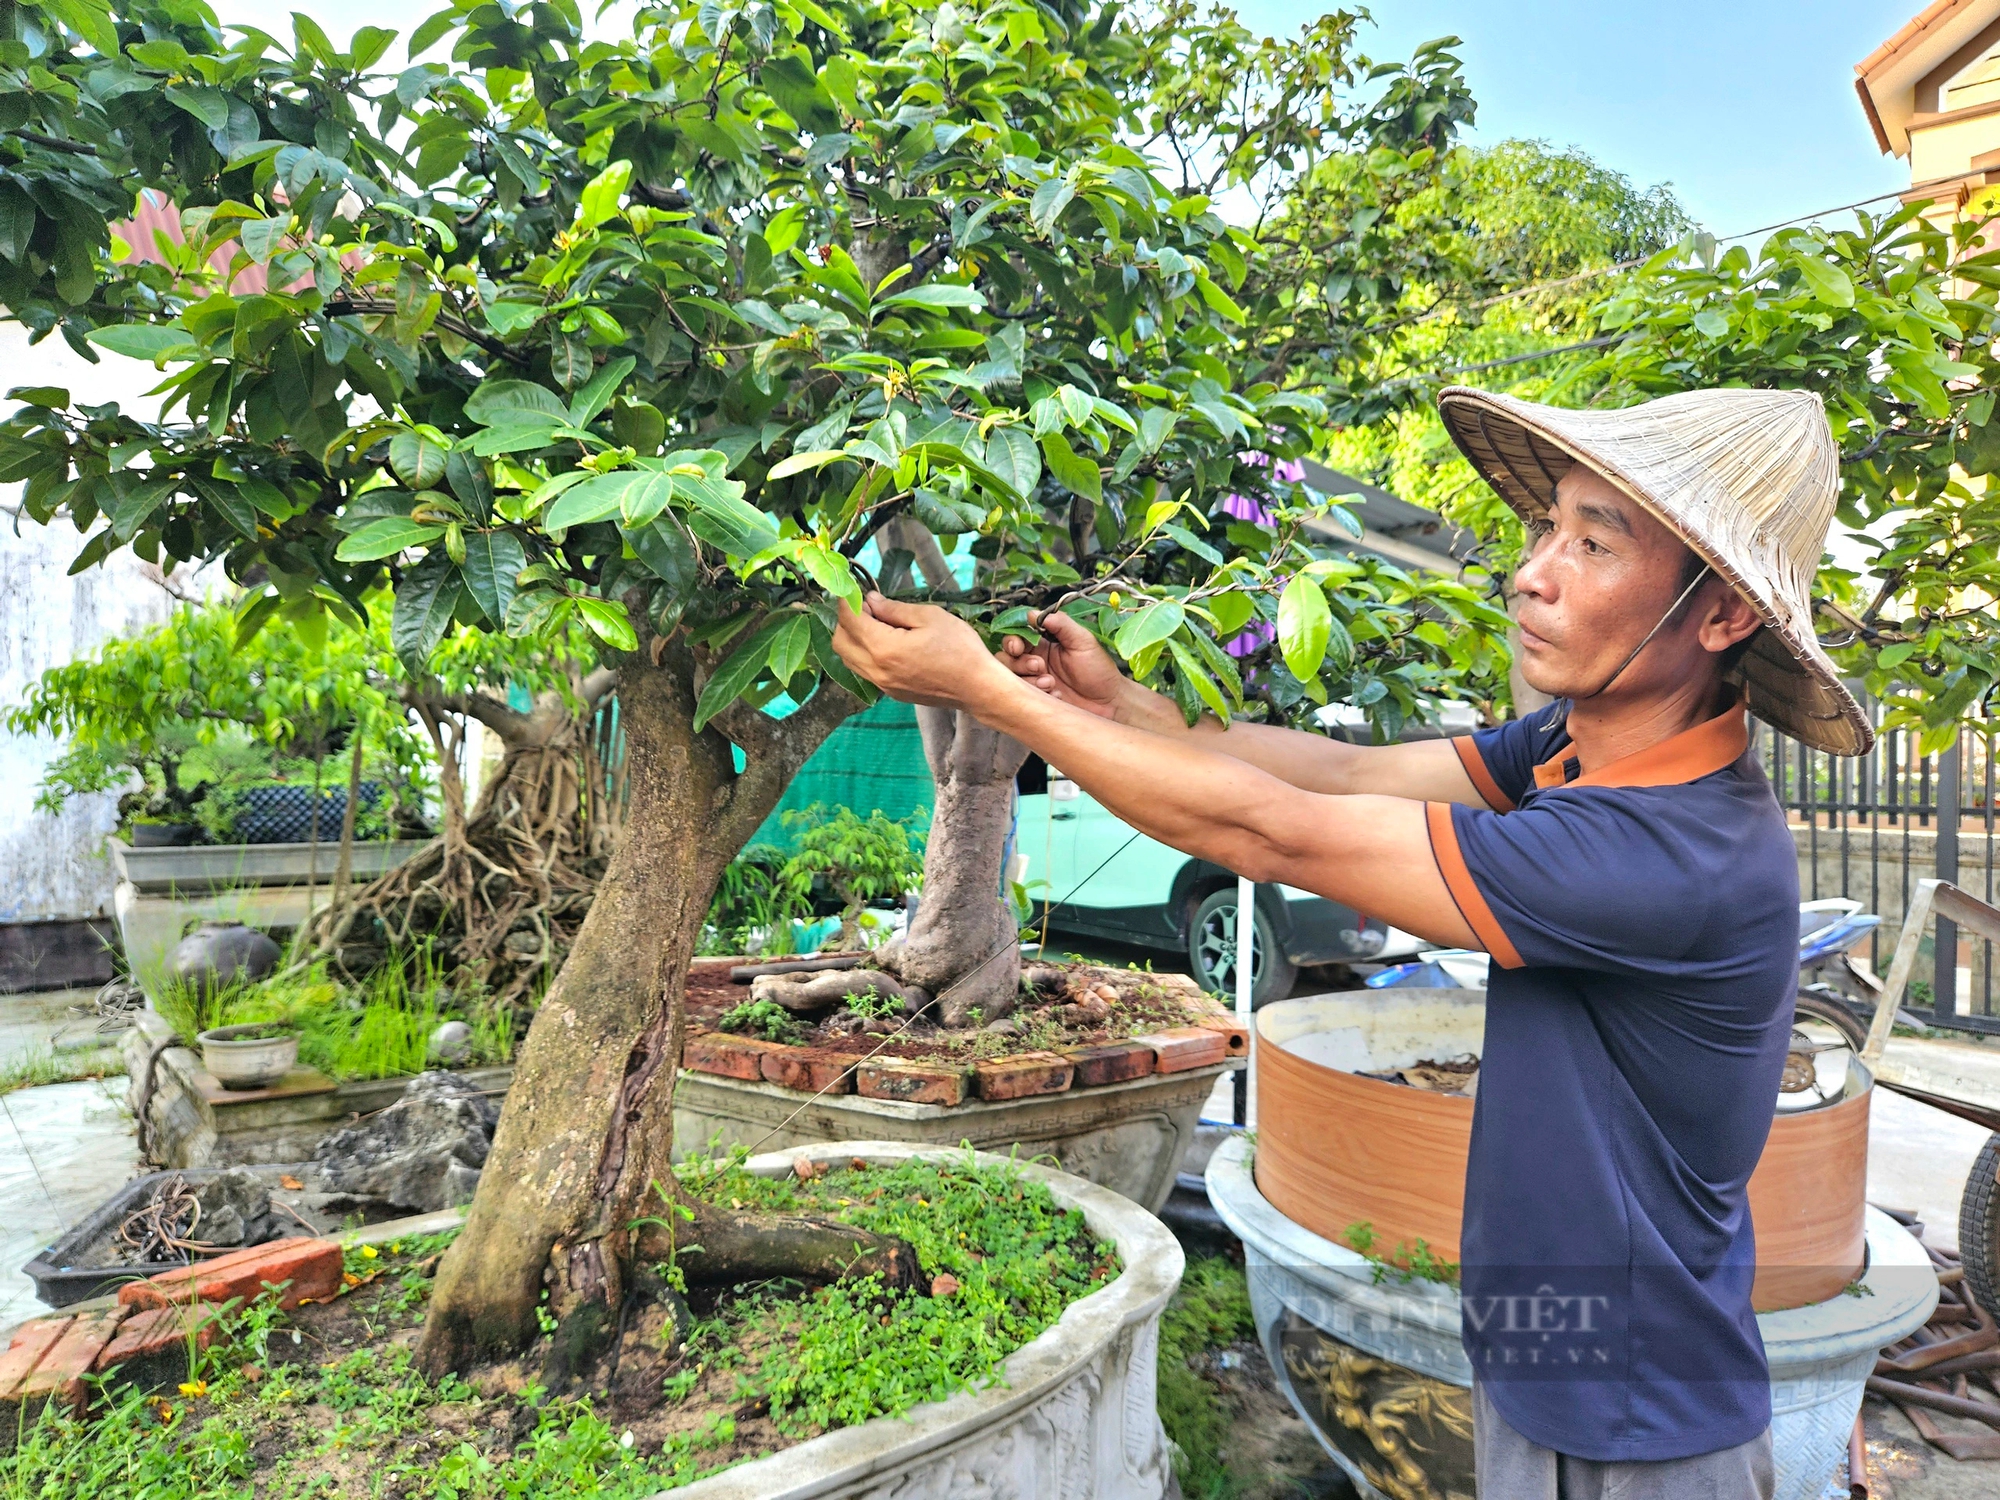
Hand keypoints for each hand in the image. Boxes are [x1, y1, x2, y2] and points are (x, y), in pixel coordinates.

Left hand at [832, 593, 1013, 710]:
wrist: (978, 688)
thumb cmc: (960, 649)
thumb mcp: (929, 617)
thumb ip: (894, 609)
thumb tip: (871, 601)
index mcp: (884, 648)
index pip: (850, 620)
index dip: (848, 600)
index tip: (855, 588)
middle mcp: (876, 670)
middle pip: (841, 641)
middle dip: (847, 619)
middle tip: (868, 605)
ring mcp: (882, 685)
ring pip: (849, 658)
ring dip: (853, 637)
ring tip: (877, 622)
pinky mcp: (891, 692)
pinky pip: (864, 670)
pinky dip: (864, 652)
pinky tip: (885, 641)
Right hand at [999, 609, 1130, 721]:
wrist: (1110, 703)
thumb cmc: (1099, 670)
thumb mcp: (1083, 641)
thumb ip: (1061, 624)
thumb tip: (1034, 614)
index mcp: (1044, 644)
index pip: (1018, 636)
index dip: (1013, 640)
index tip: (1018, 646)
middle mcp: (1035, 661)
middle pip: (1007, 658)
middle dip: (1019, 662)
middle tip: (1040, 666)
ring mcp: (1034, 681)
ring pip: (1012, 678)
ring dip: (1029, 679)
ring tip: (1051, 683)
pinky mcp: (1037, 700)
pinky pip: (1023, 697)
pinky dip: (1038, 694)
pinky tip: (1056, 695)